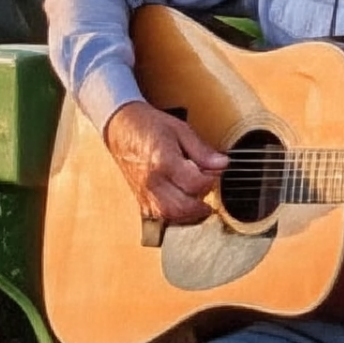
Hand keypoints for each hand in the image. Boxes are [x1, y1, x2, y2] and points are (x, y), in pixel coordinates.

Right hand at [104, 101, 228, 227]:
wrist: (121, 127)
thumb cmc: (149, 125)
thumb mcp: (180, 130)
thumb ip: (202, 150)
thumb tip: (222, 164)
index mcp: (163, 161)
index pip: (196, 184)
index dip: (212, 181)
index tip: (217, 172)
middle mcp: (152, 181)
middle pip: (184, 207)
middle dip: (203, 203)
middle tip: (211, 191)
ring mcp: (144, 193)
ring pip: (172, 216)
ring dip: (190, 213)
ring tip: (200, 200)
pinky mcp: (140, 200)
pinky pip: (161, 217)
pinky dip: (176, 215)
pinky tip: (184, 203)